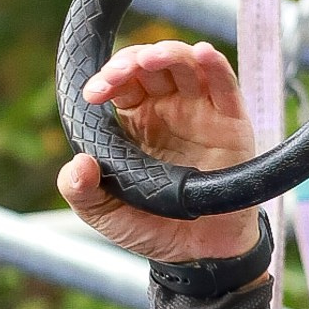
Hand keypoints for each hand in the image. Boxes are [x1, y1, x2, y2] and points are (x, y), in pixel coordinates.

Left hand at [57, 41, 261, 263]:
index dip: (108, 78)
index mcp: (136, 122)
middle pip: (152, 66)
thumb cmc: (152, 228)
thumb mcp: (106, 215)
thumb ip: (82, 193)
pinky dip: (214, 65)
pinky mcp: (231, 122)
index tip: (94, 94)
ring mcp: (201, 111)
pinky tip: (201, 54)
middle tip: (120, 73)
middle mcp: (168, 109)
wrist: (198, 255)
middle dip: (133, 61)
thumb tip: (76, 166)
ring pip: (186, 66)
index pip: (122, 83)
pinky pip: (225, 86)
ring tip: (153, 59)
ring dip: (169, 54)